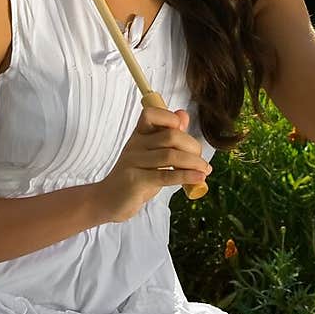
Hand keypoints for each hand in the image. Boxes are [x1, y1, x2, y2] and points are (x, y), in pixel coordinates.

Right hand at [96, 105, 210, 223]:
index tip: (184, 133)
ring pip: (170, 156)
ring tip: (205, 171)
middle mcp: (135, 144)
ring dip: (194, 163)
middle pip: (170, 136)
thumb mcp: (151, 153)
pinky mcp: (136, 181)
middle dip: (192, 147)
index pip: (152, 113)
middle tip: (201, 161)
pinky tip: (198, 178)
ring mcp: (134, 162)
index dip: (172, 119)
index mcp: (139, 134)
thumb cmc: (135, 175)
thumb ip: (167, 135)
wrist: (109, 200)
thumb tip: (183, 115)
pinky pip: (165, 176)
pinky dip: (186, 176)